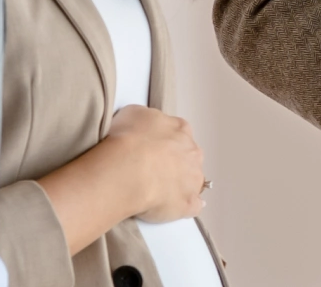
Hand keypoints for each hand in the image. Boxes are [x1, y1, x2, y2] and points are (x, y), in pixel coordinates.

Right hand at [102, 104, 207, 223]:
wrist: (128, 170)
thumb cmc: (127, 139)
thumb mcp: (132, 114)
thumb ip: (145, 119)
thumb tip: (145, 126)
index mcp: (180, 129)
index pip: (178, 133)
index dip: (164, 142)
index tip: (151, 149)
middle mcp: (192, 152)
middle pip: (188, 156)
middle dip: (174, 162)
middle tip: (151, 170)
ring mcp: (193, 179)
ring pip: (193, 180)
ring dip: (180, 184)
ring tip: (157, 191)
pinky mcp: (188, 203)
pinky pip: (193, 206)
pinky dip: (186, 206)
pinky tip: (173, 208)